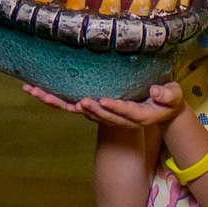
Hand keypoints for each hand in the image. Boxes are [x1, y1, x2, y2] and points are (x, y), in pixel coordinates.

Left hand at [23, 81, 182, 130]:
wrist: (157, 111)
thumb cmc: (167, 101)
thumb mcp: (172, 97)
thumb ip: (168, 95)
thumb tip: (160, 92)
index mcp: (135, 115)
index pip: (122, 113)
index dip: (111, 108)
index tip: (100, 102)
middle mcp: (114, 116)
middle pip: (94, 114)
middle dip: (81, 107)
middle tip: (73, 101)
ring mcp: (100, 112)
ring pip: (76, 109)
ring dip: (55, 101)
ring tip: (35, 91)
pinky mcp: (91, 107)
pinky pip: (70, 104)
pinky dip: (54, 98)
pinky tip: (36, 89)